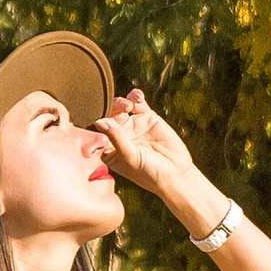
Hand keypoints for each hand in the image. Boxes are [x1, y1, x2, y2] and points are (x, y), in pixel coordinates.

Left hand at [96, 89, 197, 206]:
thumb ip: (116, 137)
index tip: (98, 117)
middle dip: (111, 108)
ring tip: (129, 106)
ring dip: (122, 102)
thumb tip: (98, 121)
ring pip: (121, 107)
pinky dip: (135, 96)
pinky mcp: (147, 118)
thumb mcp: (129, 156)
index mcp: (109, 148)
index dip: (96, 121)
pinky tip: (137, 96)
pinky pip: (138, 103)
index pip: (97, 131)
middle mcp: (119, 136)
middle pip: (108, 115)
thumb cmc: (148, 172)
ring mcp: (133, 126)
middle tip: (122, 111)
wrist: (174, 173)